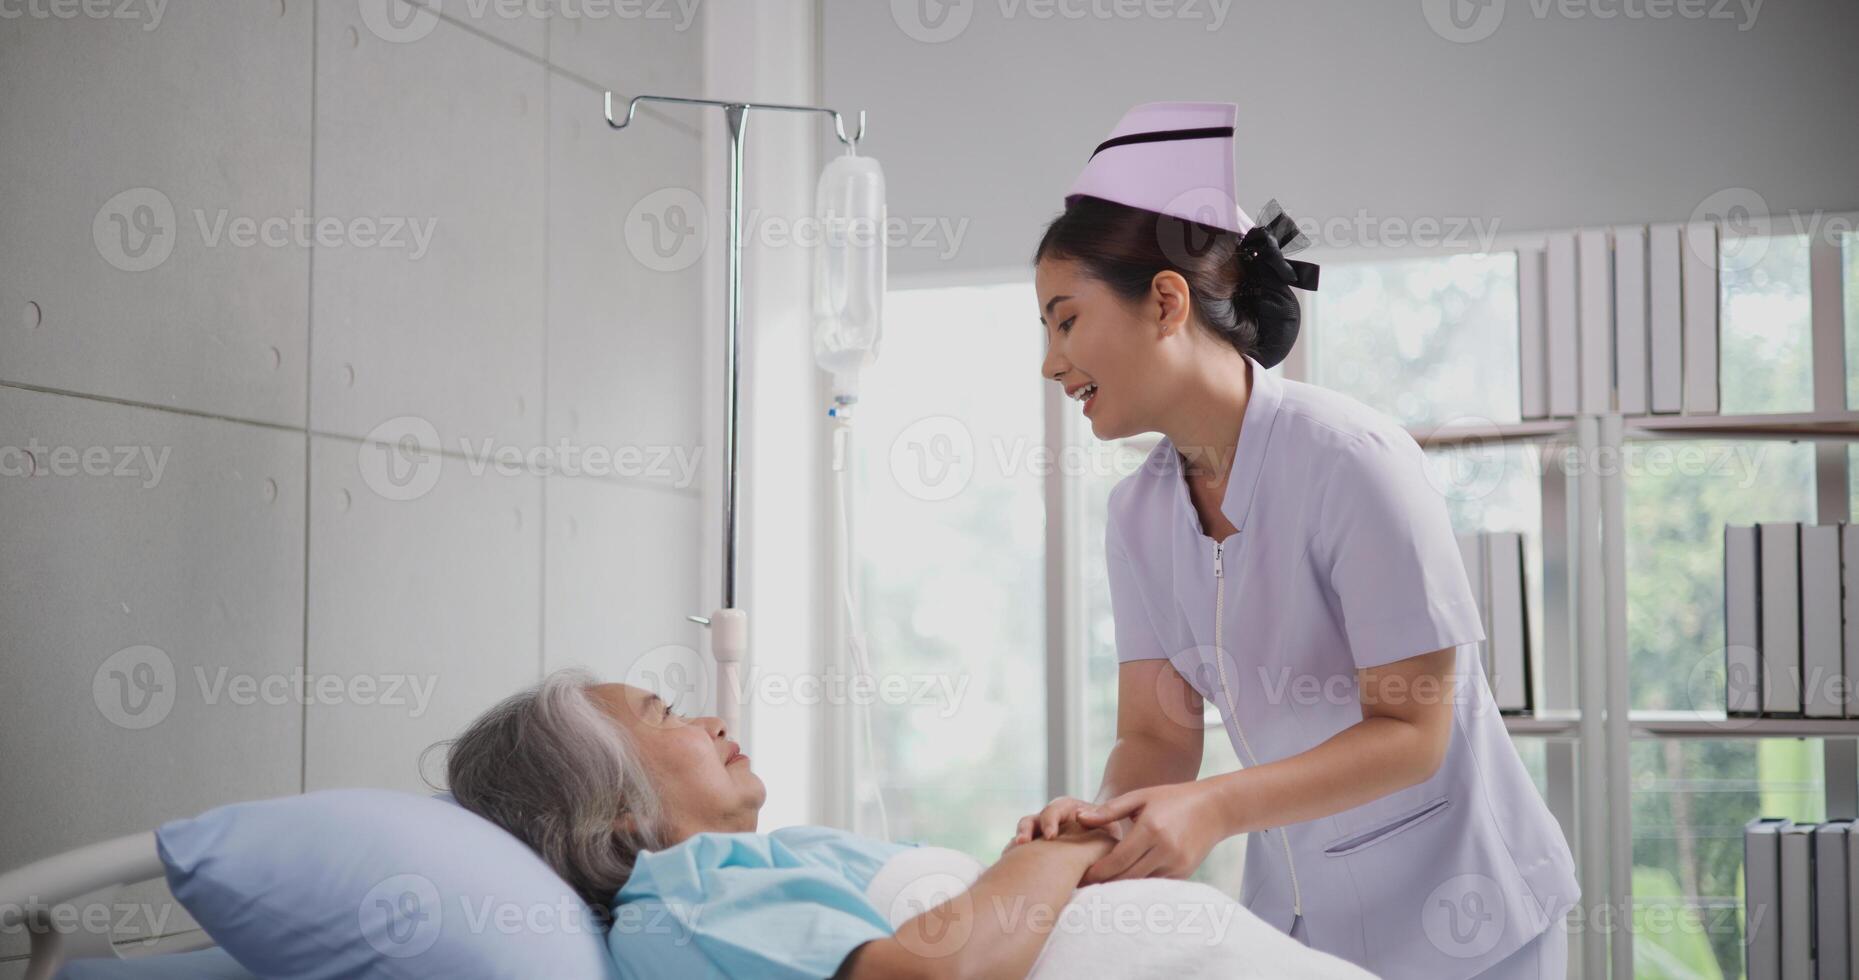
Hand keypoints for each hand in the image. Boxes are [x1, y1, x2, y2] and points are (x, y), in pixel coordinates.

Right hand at [1006, 796, 1110, 852]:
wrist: (1101, 834)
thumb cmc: (1107, 831)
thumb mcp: (1109, 827)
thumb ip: (1105, 832)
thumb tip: (1103, 847)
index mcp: (1068, 809)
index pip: (1055, 809)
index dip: (1050, 821)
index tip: (1050, 836)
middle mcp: (1050, 819)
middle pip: (1032, 820)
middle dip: (1026, 831)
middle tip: (1023, 843)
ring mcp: (1039, 833)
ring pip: (1023, 834)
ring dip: (1018, 842)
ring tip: (1011, 853)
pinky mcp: (1034, 848)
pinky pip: (1020, 850)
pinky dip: (1015, 856)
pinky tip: (1012, 868)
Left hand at [1073, 781, 1231, 884]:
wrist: (1214, 808)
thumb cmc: (1172, 799)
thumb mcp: (1140, 797)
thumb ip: (1109, 810)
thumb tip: (1080, 818)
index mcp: (1151, 829)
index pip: (1117, 860)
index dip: (1097, 872)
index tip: (1081, 876)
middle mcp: (1165, 850)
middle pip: (1127, 877)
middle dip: (1105, 883)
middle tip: (1084, 885)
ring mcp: (1177, 864)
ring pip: (1141, 883)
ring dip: (1121, 886)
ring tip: (1100, 886)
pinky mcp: (1184, 872)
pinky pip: (1156, 883)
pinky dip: (1140, 882)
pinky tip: (1125, 881)